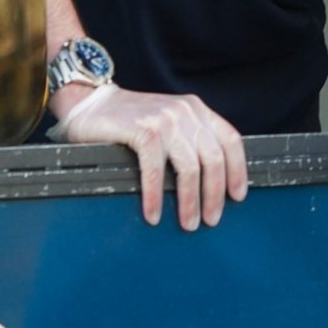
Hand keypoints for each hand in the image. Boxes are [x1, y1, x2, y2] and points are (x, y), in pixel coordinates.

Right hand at [52, 84, 247, 231]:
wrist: (90, 103)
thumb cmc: (130, 120)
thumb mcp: (169, 123)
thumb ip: (188, 140)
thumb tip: (209, 182)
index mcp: (196, 110)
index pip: (230, 140)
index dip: (238, 170)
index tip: (238, 196)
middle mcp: (186, 112)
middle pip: (213, 159)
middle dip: (214, 194)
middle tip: (211, 220)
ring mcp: (165, 119)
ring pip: (189, 168)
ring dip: (189, 201)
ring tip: (187, 223)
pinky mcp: (143, 129)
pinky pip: (156, 170)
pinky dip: (155, 196)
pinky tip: (153, 214)